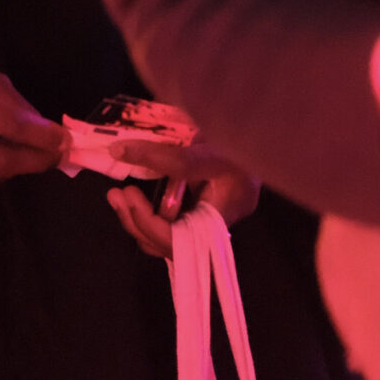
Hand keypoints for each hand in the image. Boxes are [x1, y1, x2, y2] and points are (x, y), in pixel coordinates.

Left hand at [106, 145, 258, 260]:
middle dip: (136, 221)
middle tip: (116, 193)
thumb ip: (165, 154)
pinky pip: (173, 223)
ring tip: (119, 194)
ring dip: (138, 218)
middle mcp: (216, 227)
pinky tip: (137, 194)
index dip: (146, 223)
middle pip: (169, 244)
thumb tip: (119, 151)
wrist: (263, 135)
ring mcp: (209, 222)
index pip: (177, 241)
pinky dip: (151, 212)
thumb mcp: (206, 148)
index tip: (127, 195)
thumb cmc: (243, 141)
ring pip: (168, 237)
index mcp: (222, 215)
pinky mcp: (203, 212)